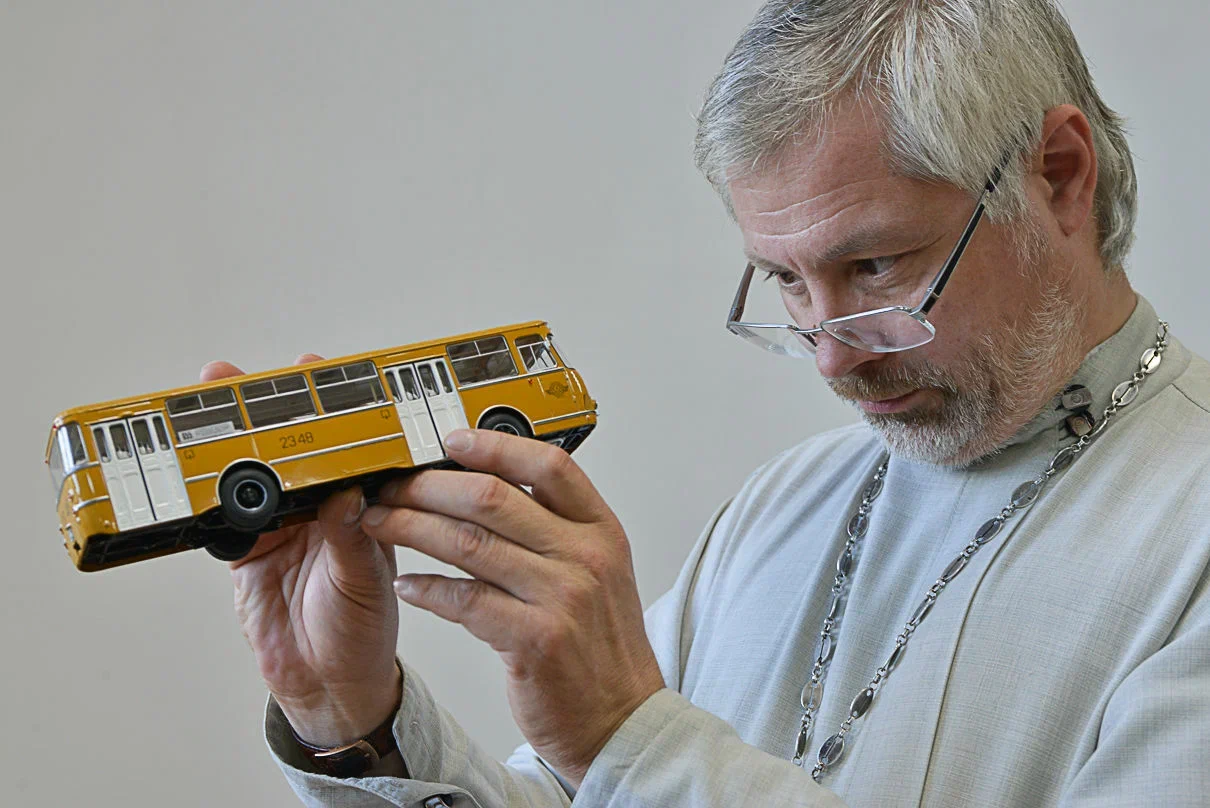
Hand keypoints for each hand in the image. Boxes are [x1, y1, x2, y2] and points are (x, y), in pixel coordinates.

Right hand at [200, 356, 401, 747]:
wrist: (329, 684)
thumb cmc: (364, 632)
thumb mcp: (365, 581)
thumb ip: (351, 537)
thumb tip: (346, 493)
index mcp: (362, 504)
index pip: (346, 445)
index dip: (329, 407)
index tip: (315, 372)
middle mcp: (322, 508)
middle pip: (291, 449)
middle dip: (264, 410)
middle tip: (237, 378)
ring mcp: (282, 527)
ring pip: (253, 475)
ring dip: (230, 444)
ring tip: (207, 410)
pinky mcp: (248, 552)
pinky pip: (224, 517)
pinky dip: (207, 498)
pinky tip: (194, 473)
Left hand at [360, 429, 664, 787]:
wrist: (622, 721)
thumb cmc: (600, 647)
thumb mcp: (598, 573)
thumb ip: (556, 530)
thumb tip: (491, 488)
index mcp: (601, 531)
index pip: (549, 465)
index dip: (495, 445)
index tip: (451, 439)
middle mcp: (585, 557)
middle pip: (494, 497)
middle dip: (431, 485)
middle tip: (394, 485)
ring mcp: (562, 598)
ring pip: (469, 543)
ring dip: (413, 528)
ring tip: (380, 522)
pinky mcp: (535, 640)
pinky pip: (464, 600)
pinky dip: (427, 589)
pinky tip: (405, 584)